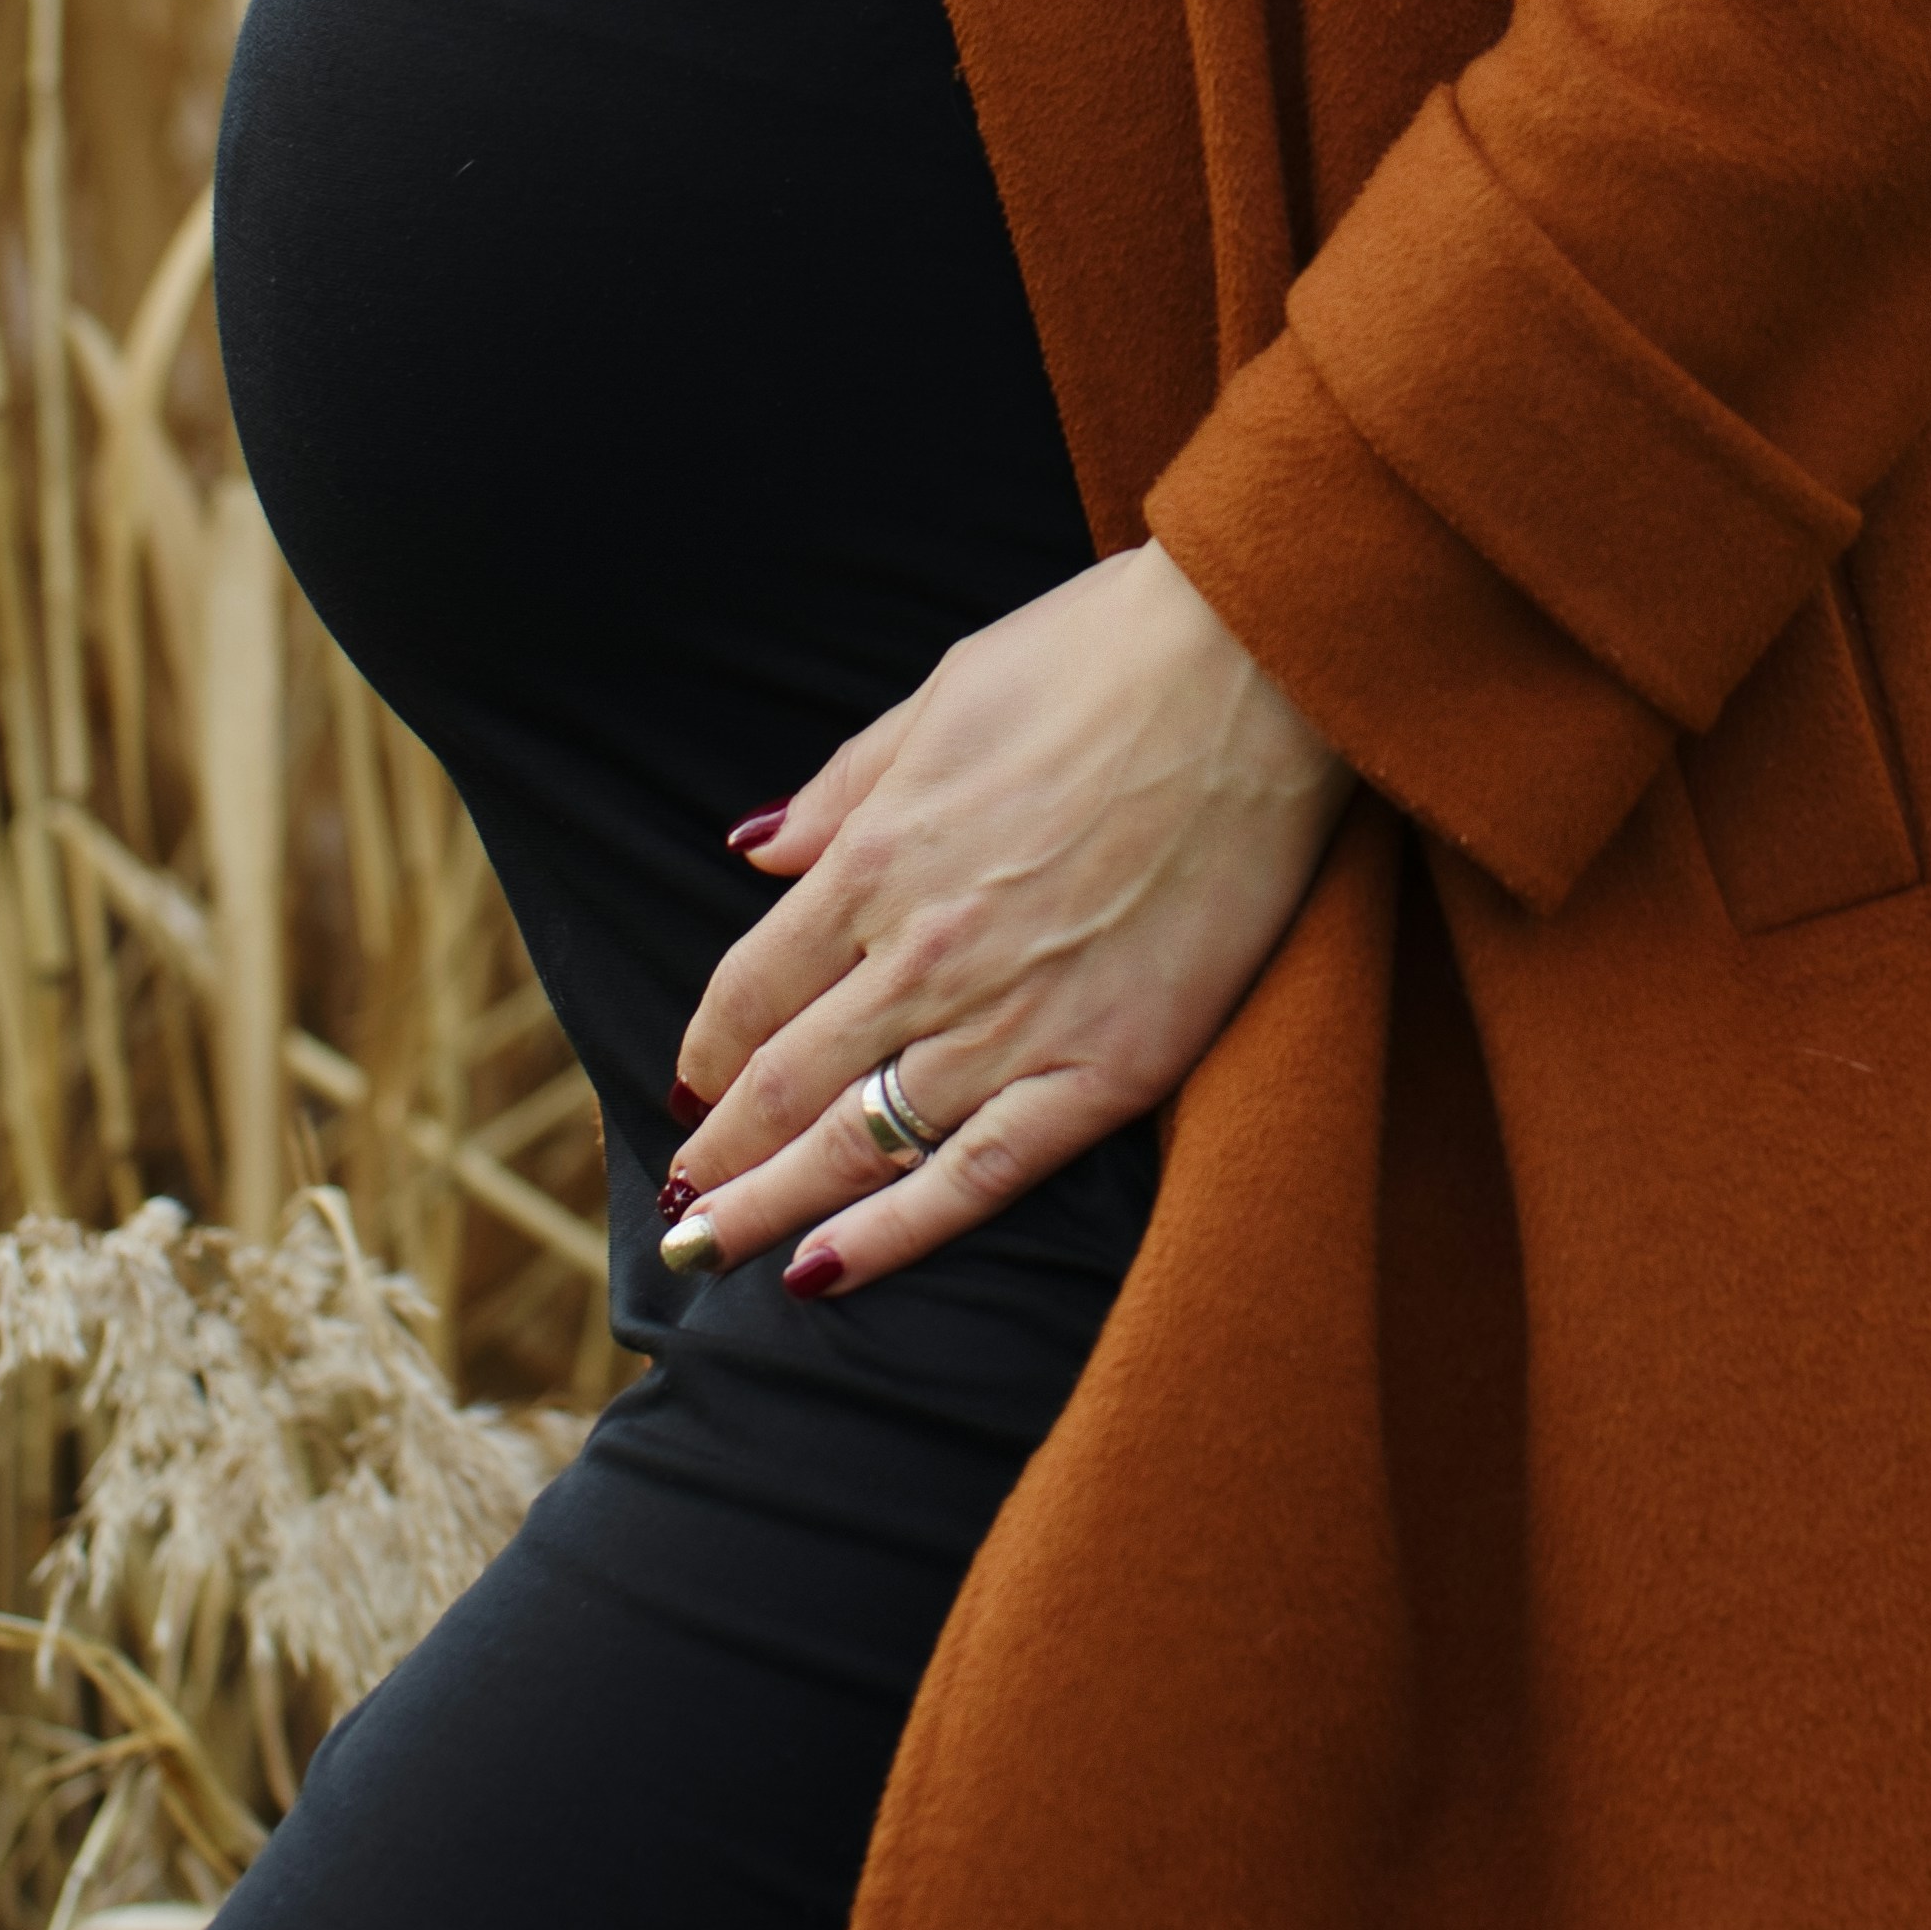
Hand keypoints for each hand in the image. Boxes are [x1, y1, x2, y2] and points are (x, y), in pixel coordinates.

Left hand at [662, 538, 1342, 1301]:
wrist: (1256, 672)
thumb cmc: (1105, 657)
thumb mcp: (943, 692)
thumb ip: (845, 787)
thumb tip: (758, 850)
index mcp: (876, 860)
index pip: (752, 988)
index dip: (708, 1051)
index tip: (689, 1090)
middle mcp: (923, 957)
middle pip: (785, 1082)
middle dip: (718, 1153)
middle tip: (674, 1211)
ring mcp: (1012, 1021)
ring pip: (857, 1143)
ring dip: (768, 1206)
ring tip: (708, 1252)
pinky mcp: (1106, 1068)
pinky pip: (977, 1177)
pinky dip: (892, 1234)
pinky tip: (824, 1272)